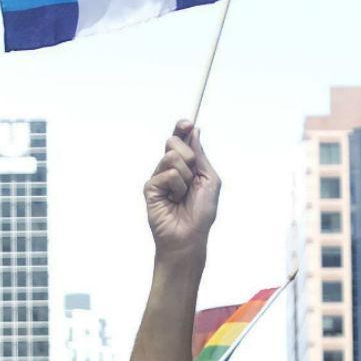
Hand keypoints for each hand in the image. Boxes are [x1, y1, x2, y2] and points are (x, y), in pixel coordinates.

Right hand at [143, 121, 220, 259]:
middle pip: (174, 142)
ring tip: (182, 195)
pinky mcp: (150, 187)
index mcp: (185, 165)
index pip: (180, 140)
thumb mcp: (209, 180)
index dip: (182, 128)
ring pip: (172, 157)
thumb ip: (201, 156)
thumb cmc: (201, 213)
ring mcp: (159, 177)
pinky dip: (177, 188)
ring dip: (185, 178)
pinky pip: (168, 174)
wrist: (189, 236)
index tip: (187, 123)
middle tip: (192, 178)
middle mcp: (170, 168)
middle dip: (189, 157)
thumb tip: (194, 131)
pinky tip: (174, 201)